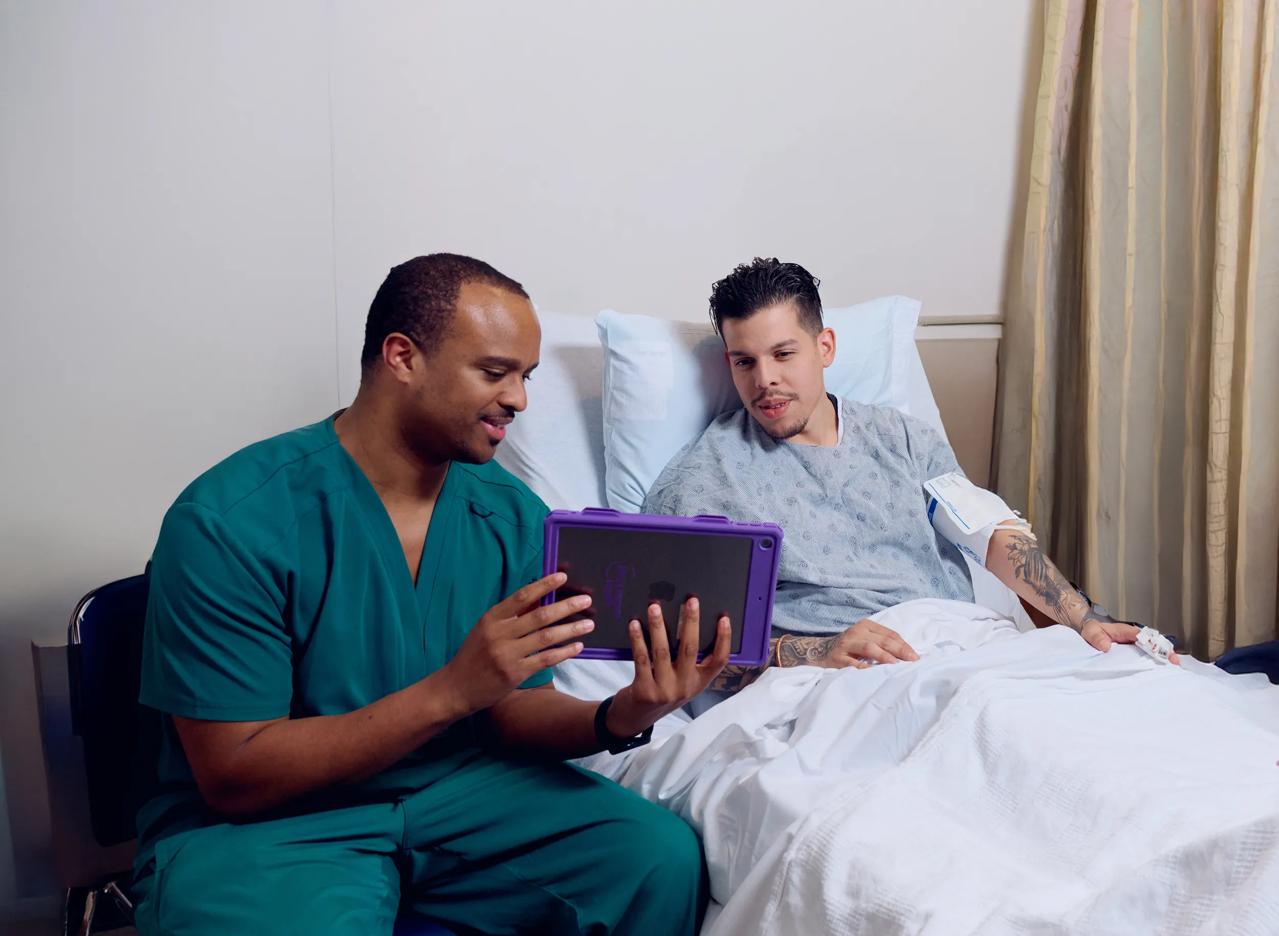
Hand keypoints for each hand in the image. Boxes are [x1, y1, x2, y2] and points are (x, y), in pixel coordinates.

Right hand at [438, 573, 593, 714]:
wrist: (456, 688)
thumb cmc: (474, 655)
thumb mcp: (486, 630)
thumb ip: (510, 616)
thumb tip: (538, 599)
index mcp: (491, 618)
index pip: (521, 596)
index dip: (544, 585)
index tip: (562, 577)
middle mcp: (499, 634)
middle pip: (539, 616)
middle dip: (566, 606)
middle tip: (586, 600)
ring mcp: (507, 654)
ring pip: (546, 637)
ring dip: (570, 629)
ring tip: (589, 624)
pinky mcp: (515, 674)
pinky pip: (545, 659)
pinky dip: (564, 652)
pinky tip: (578, 646)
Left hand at [605, 598, 731, 737]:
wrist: (635, 719)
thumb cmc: (660, 691)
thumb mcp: (680, 681)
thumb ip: (686, 660)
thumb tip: (685, 621)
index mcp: (699, 683)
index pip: (719, 661)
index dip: (724, 639)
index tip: (723, 618)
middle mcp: (685, 687)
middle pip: (691, 649)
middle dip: (691, 622)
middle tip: (690, 601)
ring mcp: (665, 690)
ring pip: (663, 651)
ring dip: (658, 626)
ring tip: (654, 607)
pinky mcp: (645, 691)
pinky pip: (642, 659)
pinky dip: (638, 640)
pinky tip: (634, 625)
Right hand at [781, 618, 918, 668]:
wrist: (819, 651)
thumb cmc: (850, 648)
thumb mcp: (866, 640)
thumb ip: (883, 644)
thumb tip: (909, 656)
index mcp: (866, 626)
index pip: (890, 634)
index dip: (904, 645)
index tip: (916, 657)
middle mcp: (856, 632)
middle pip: (882, 640)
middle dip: (899, 650)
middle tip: (912, 661)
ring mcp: (846, 644)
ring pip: (868, 647)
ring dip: (883, 655)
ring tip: (895, 664)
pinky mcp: (837, 658)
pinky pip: (852, 663)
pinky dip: (864, 668)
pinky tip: (874, 673)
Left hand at [1079, 619, 1181, 664]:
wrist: (1089, 630)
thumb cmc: (1092, 629)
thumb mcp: (1091, 632)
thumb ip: (1097, 638)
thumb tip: (1106, 646)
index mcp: (1126, 631)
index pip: (1143, 636)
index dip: (1153, 643)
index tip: (1160, 651)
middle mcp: (1134, 637)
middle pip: (1153, 643)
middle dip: (1165, 651)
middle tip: (1175, 662)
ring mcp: (1136, 644)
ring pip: (1153, 649)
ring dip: (1163, 657)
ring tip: (1174, 667)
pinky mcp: (1135, 651)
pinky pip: (1147, 655)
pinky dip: (1156, 661)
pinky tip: (1163, 670)